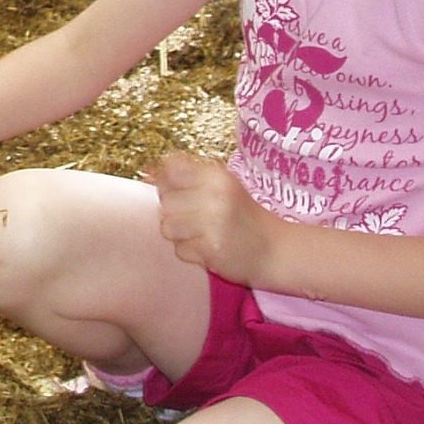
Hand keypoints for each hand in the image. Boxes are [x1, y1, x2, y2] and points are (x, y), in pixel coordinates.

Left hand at [148, 152, 276, 284]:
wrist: (278, 250)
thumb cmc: (243, 216)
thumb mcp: (221, 186)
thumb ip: (184, 177)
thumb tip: (145, 173)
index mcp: (217, 175)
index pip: (171, 169)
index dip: (169, 184)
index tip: (184, 195)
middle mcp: (215, 195)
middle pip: (164, 202)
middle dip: (175, 213)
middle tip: (198, 220)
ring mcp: (214, 223)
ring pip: (167, 227)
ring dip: (180, 235)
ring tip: (202, 235)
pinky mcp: (212, 249)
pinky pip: (179, 250)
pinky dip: (191, 253)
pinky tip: (209, 249)